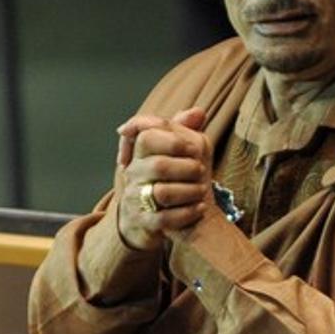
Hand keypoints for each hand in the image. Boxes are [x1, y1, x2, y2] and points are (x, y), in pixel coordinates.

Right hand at [116, 107, 210, 250]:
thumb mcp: (172, 150)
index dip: (174, 142)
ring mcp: (135, 199)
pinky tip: (200, 208)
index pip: (147, 138)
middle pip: (159, 166)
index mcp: (138, 153)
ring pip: (162, 193)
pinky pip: (165, 218)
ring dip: (190, 191)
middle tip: (202, 171)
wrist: (152, 215)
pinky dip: (187, 213)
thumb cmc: (166, 177)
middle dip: (187, 168)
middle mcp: (132, 175)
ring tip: (202, 190)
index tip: (194, 149)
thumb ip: (182, 129)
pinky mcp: (144, 222)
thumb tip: (198, 112)